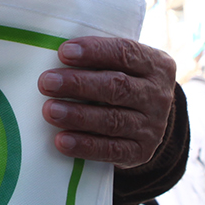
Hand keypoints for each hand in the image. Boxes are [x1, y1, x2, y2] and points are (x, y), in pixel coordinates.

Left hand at [38, 37, 175, 167]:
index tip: (63, 52)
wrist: (149, 120)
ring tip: (50, 110)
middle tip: (47, 82)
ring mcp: (153, 126)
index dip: (94, 52)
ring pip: (113, 120)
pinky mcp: (141, 152)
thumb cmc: (124, 81)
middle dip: (79, 84)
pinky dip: (85, 146)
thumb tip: (55, 53)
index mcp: (156, 64)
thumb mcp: (124, 64)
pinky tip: (62, 140)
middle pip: (117, 87)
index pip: (126, 53)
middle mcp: (158, 95)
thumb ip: (99, 58)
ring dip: (78, 116)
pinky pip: (111, 150)